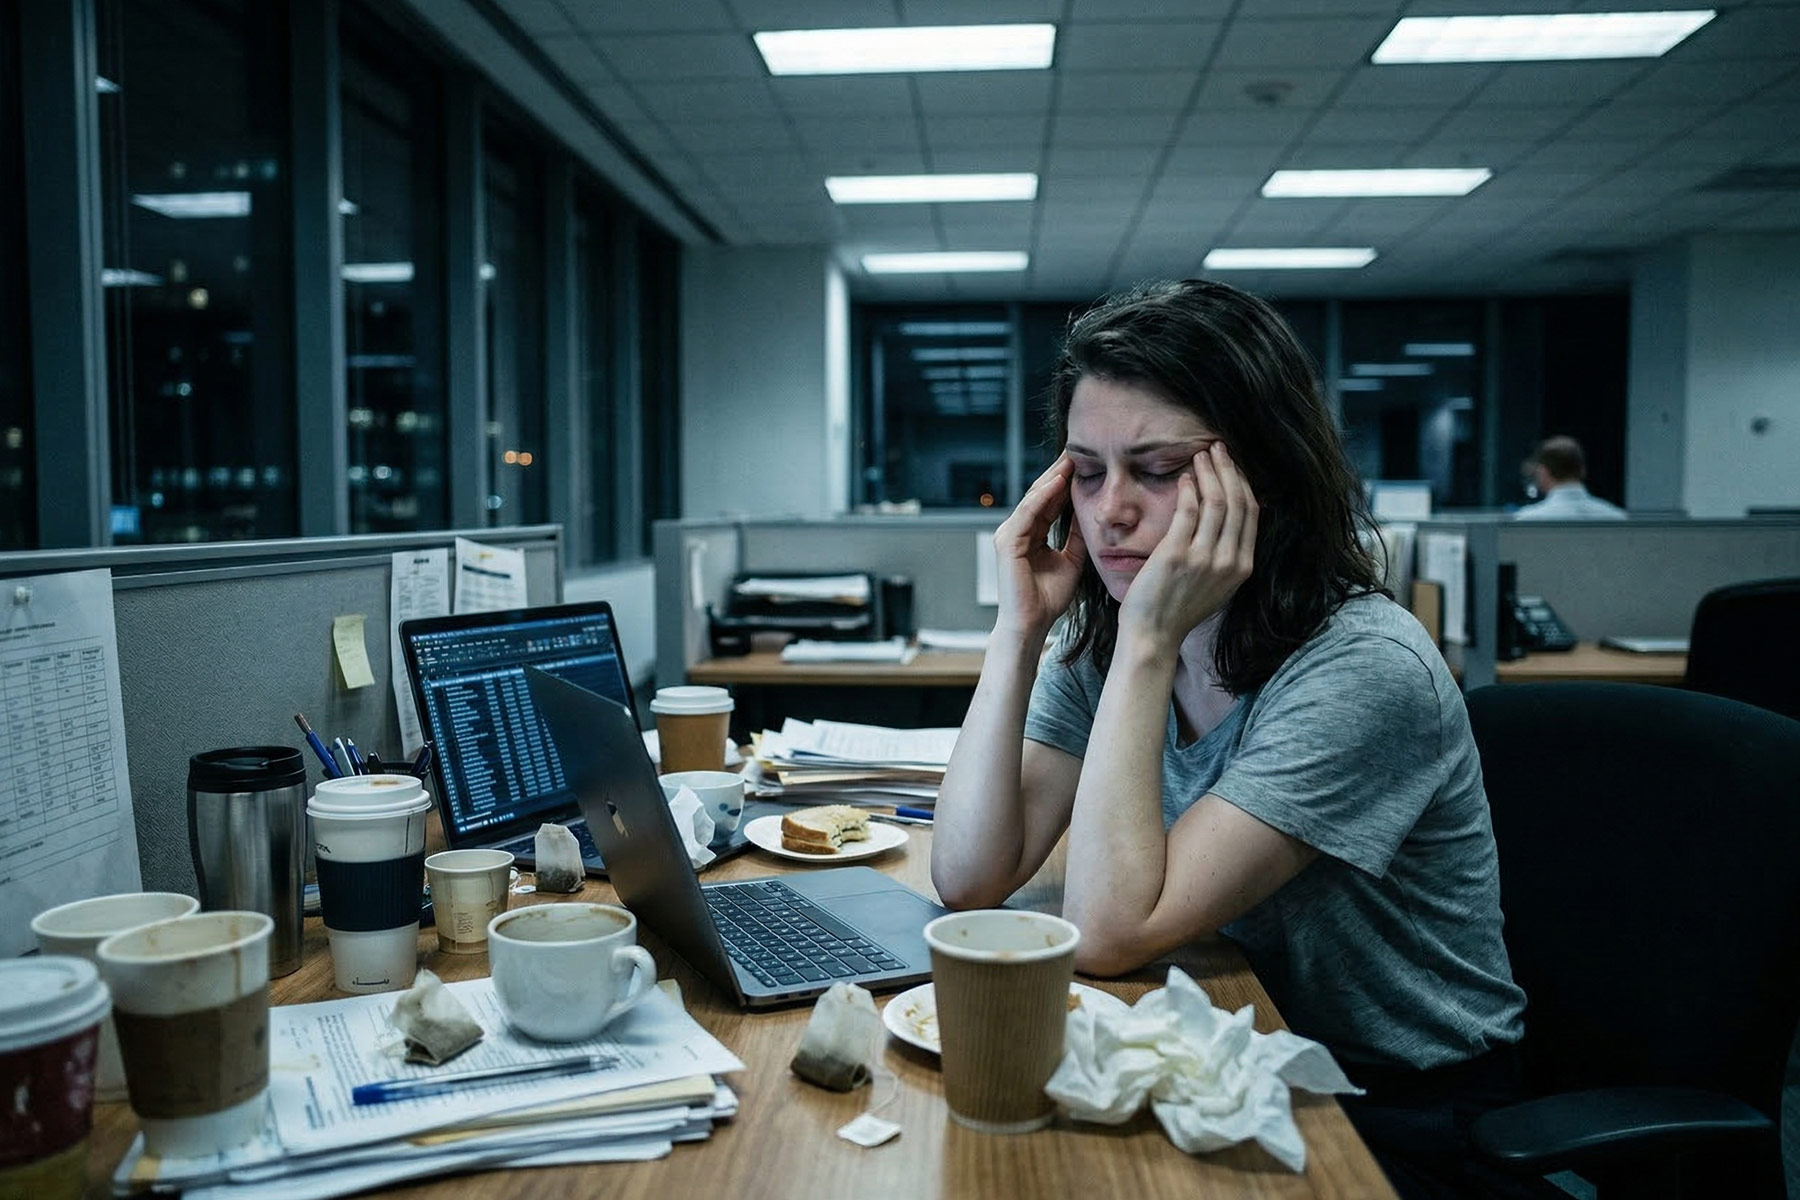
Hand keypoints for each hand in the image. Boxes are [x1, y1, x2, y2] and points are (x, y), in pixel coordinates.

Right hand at [991, 454, 1088, 640]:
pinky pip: (1027, 513)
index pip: (1049, 500)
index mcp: (1031, 534)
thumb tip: (1091, 513)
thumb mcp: (1072, 560)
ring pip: (1032, 498)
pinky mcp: (1007, 543)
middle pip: (1040, 493)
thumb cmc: (1048, 599)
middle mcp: (1017, 530)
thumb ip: (1077, 536)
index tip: (1087, 463)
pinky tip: (1058, 482)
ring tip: (1070, 458)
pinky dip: (1042, 497)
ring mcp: (1009, 534)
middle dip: (1059, 471)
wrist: (1031, 624)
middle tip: (1078, 449)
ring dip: (1052, 478)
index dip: (1067, 481)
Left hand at [1118, 444, 1257, 649]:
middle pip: (1237, 501)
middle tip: (1217, 448)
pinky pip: (1188, 511)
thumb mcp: (1217, 584)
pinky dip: (1188, 489)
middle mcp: (1229, 561)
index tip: (1232, 465)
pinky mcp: (1177, 555)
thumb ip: (1227, 555)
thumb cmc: (1179, 608)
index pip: (1251, 513)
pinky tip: (1184, 477)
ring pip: (1216, 501)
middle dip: (1228, 469)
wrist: (1153, 635)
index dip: (1243, 482)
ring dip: (1209, 472)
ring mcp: (1204, 558)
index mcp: (1242, 567)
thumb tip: (1231, 519)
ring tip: (1200, 455)